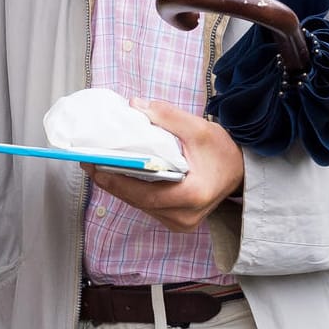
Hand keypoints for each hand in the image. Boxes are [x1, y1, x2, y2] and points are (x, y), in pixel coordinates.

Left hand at [81, 98, 243, 233]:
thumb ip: (167, 116)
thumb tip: (134, 105)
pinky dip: (129, 188)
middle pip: (136, 199)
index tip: (93, 163)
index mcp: (191, 196)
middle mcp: (183, 216)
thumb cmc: (223, 152)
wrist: (240, 172)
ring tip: (96, 163)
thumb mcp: (199, 128)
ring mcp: (178, 222)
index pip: (143, 192)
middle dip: (110, 179)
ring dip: (117, 184)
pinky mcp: (174, 220)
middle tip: (87, 159)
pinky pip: (144, 205)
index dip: (115, 178)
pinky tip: (116, 173)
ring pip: (138, 204)